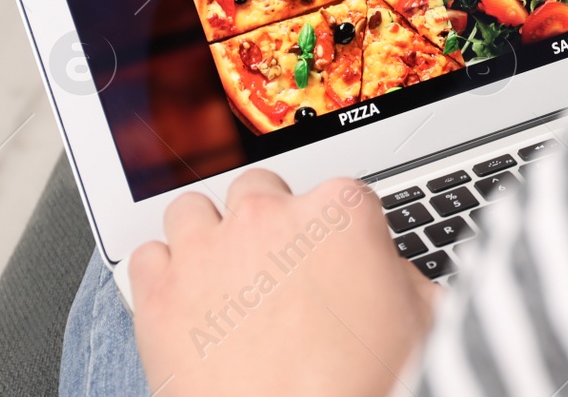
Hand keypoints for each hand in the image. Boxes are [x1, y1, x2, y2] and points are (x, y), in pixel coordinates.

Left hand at [131, 170, 438, 396]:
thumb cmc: (363, 385)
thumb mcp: (421, 320)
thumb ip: (400, 274)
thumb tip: (387, 270)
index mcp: (340, 214)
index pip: (336, 195)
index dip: (333, 232)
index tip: (330, 259)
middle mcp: (270, 219)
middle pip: (257, 189)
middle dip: (264, 223)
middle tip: (274, 269)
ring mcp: (209, 253)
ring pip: (191, 211)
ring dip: (205, 238)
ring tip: (219, 279)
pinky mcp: (160, 296)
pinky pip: (146, 257)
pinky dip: (161, 276)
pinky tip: (184, 304)